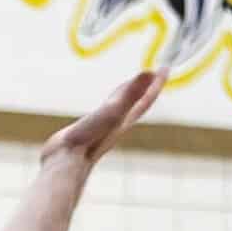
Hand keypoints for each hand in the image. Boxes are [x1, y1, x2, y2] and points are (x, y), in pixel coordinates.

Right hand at [41, 70, 165, 172]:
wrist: (66, 163)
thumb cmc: (90, 139)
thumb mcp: (114, 110)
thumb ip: (132, 92)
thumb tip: (150, 72)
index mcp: (126, 118)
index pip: (146, 98)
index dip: (156, 83)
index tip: (165, 68)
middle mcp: (117, 125)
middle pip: (137, 104)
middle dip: (145, 89)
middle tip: (153, 75)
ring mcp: (103, 130)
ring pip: (121, 111)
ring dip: (127, 99)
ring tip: (130, 90)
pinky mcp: (89, 133)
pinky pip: (105, 117)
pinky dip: (108, 108)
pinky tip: (104, 110)